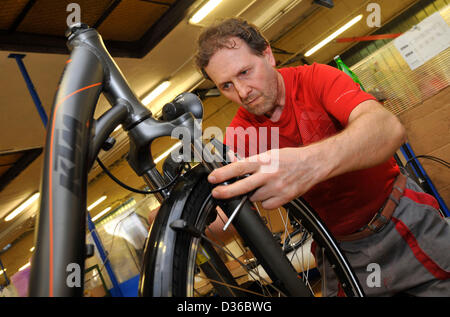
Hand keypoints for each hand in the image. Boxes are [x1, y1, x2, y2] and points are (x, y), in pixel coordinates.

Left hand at [208, 147, 328, 208]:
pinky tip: (270, 193)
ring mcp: (276, 188)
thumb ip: (252, 161)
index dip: (223, 173)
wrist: (313, 165)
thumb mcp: (269, 154)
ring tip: (260, 186)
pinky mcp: (284, 198)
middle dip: (226, 191)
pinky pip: (266, 205)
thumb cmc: (290, 158)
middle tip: (216, 193)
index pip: (239, 167)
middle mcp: (269, 174)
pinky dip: (264, 202)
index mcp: (264, 161)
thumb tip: (233, 161)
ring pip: (254, 198)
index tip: (213, 178)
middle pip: (243, 186)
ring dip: (251, 195)